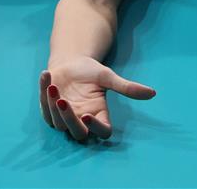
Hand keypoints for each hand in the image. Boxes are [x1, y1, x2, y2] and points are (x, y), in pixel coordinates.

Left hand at [39, 57, 155, 141]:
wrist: (70, 63)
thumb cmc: (91, 72)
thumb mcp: (108, 77)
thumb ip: (127, 87)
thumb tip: (153, 93)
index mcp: (99, 114)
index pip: (102, 131)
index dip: (95, 128)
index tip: (87, 114)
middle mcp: (82, 120)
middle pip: (78, 133)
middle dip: (69, 119)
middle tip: (63, 101)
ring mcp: (65, 118)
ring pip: (59, 124)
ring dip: (53, 106)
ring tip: (53, 85)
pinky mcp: (50, 111)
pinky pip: (45, 109)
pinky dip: (43, 93)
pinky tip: (46, 76)